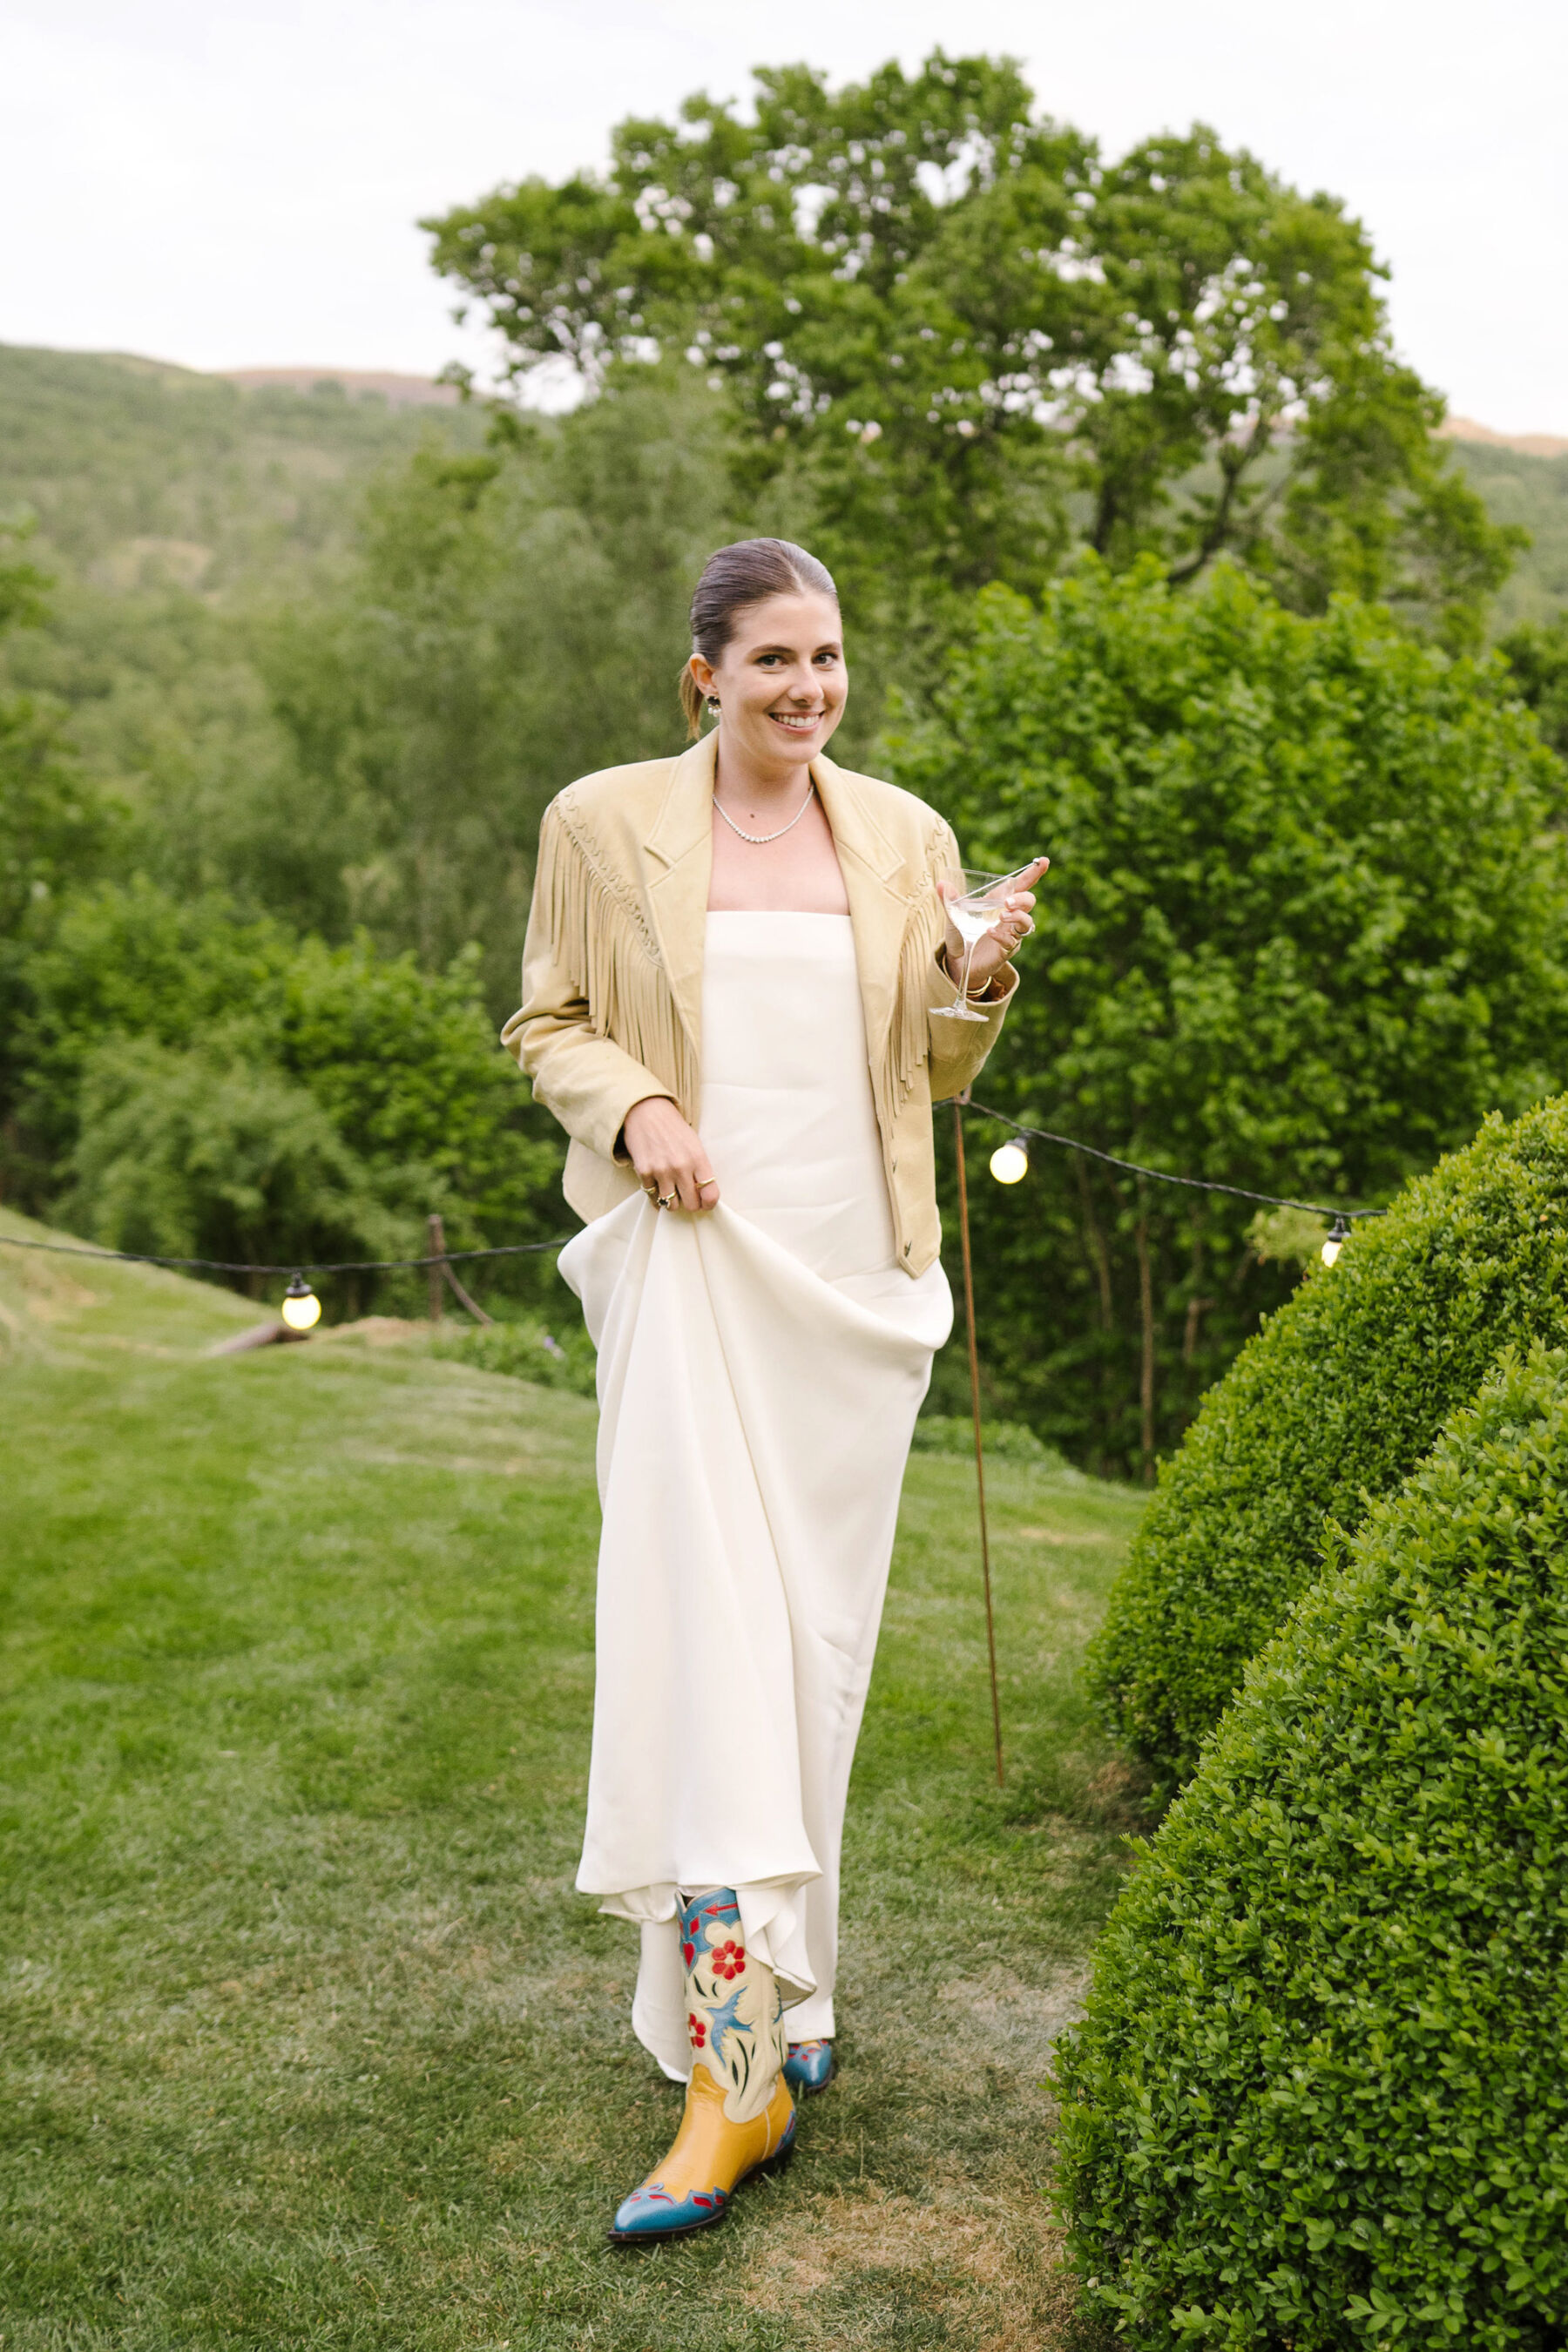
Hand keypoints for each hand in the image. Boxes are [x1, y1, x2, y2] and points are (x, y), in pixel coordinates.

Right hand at [622, 1096, 719, 1213]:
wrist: (646, 1112)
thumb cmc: (673, 1128)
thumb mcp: (694, 1144)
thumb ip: (699, 1168)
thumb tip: (703, 1194)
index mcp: (698, 1158)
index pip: (710, 1194)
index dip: (709, 1204)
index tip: (704, 1203)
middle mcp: (681, 1167)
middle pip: (691, 1205)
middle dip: (690, 1204)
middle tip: (687, 1197)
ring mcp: (661, 1171)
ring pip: (671, 1206)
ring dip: (672, 1201)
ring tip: (671, 1191)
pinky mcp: (644, 1172)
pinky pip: (652, 1197)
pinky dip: (656, 1196)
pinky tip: (658, 1186)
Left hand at [939, 857, 1048, 993]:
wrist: (957, 960)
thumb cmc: (960, 933)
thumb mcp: (952, 914)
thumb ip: (949, 899)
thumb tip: (941, 884)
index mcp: (999, 901)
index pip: (1021, 885)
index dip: (1033, 873)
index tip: (1044, 861)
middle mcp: (1009, 915)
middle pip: (1029, 902)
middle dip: (1022, 899)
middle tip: (1007, 902)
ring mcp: (1010, 933)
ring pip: (1027, 922)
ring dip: (1017, 917)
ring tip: (1001, 916)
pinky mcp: (1007, 950)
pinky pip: (1012, 942)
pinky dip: (1002, 936)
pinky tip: (989, 933)